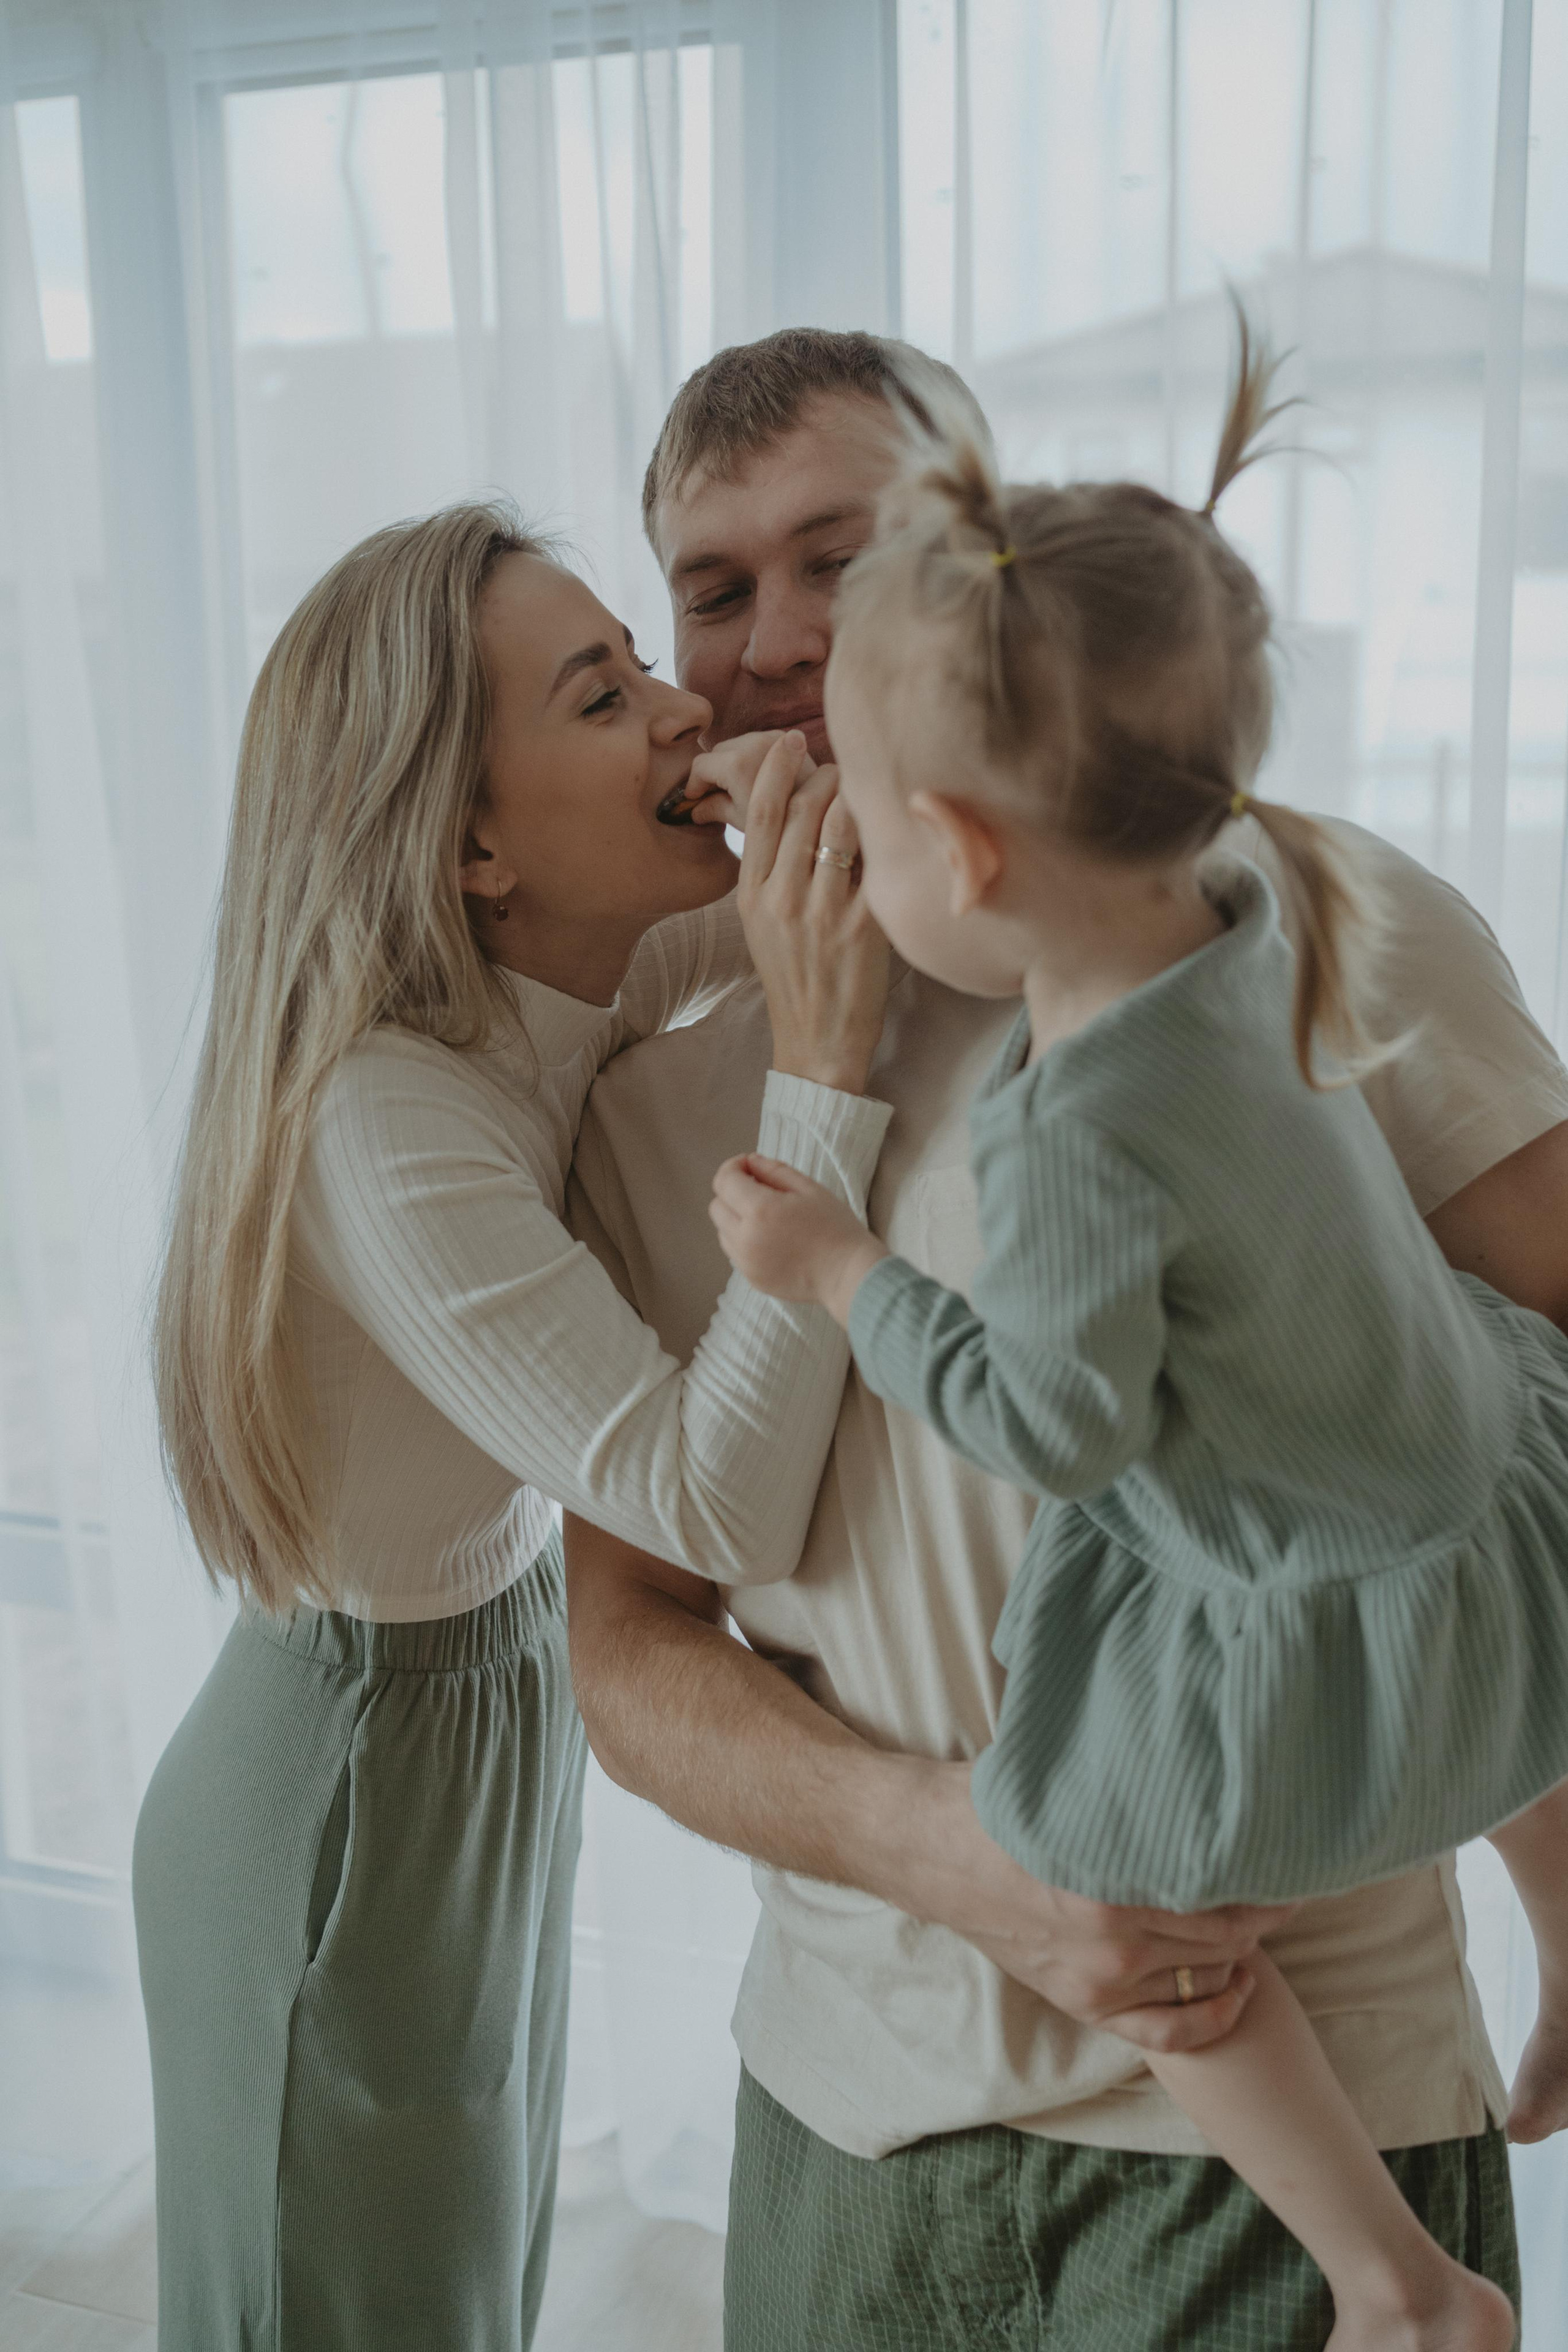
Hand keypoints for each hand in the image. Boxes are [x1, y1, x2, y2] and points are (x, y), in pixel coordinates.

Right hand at [672, 729, 804, 829]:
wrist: (824, 816)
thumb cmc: (783, 825)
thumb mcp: (742, 821)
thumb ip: (714, 809)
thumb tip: (694, 810)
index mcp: (736, 763)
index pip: (700, 766)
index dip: (694, 785)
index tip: (694, 801)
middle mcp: (753, 741)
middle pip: (718, 753)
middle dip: (714, 774)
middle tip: (716, 797)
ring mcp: (771, 736)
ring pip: (736, 745)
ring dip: (732, 764)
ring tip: (739, 789)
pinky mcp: (785, 737)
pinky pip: (756, 744)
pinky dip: (751, 758)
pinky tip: (757, 779)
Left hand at [711, 1154, 888, 1315]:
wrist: (848, 1274)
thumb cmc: (835, 1227)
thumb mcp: (809, 1188)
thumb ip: (775, 1170)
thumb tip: (750, 1161)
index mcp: (760, 1210)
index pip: (724, 1181)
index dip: (733, 1167)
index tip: (749, 1166)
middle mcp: (745, 1238)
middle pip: (716, 1206)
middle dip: (732, 1192)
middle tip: (760, 1191)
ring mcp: (746, 1262)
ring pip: (722, 1231)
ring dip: (736, 1218)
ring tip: (767, 1218)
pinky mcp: (751, 1279)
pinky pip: (734, 1252)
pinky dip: (744, 1241)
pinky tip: (771, 1239)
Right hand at [737, 734, 890, 1095]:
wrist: (817, 1040)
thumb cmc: (795, 977)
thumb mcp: (761, 922)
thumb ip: (771, 869)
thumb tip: (790, 809)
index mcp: (752, 894)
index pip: (761, 814)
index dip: (776, 769)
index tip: (791, 742)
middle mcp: (784, 899)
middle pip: (805, 809)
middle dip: (829, 779)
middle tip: (846, 776)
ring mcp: (824, 913)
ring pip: (841, 825)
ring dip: (859, 798)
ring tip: (869, 797)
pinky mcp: (865, 929)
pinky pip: (879, 862)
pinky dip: (887, 837)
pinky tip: (897, 829)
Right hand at [886, 1761, 1291, 2053]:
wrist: (927, 1849)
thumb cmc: (998, 1804)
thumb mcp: (1072, 1791)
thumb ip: (1134, 1799)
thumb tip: (1197, 1773)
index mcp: (1111, 1888)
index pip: (1220, 1895)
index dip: (1264, 1877)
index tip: (1289, 1854)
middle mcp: (1112, 1946)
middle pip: (1224, 1938)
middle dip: (1262, 1911)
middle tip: (1286, 1881)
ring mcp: (1098, 1983)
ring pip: (1203, 1977)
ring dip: (1239, 1950)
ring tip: (1258, 1915)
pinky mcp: (1084, 2003)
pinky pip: (1169, 2033)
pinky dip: (1214, 2017)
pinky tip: (1240, 1989)